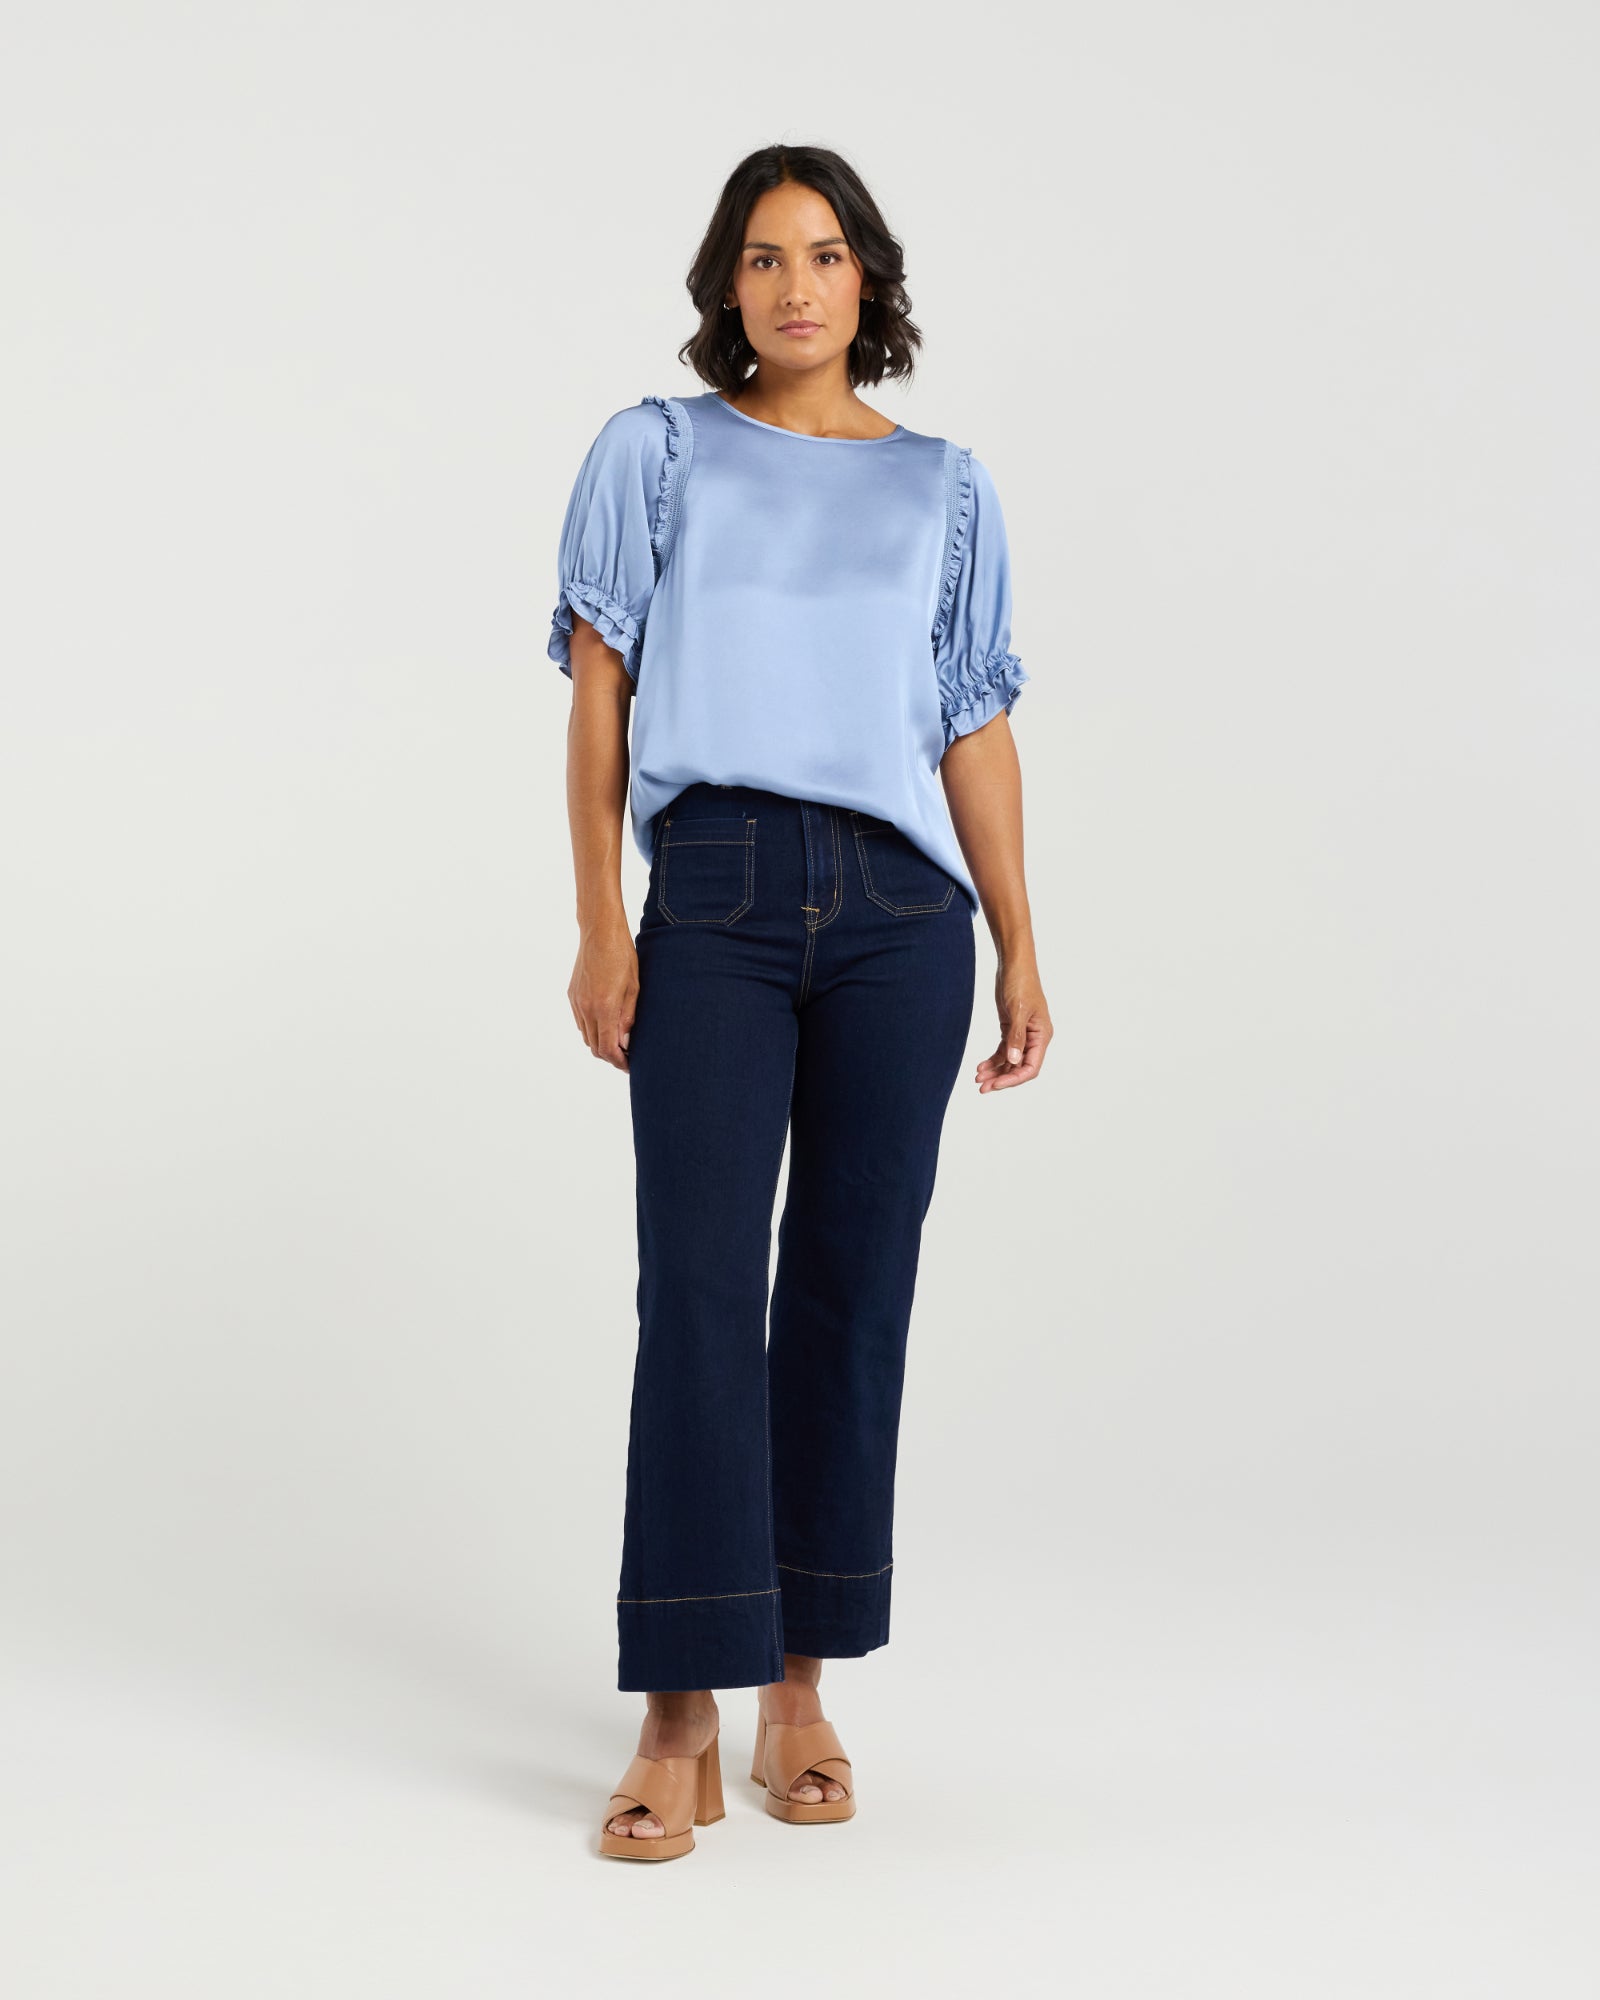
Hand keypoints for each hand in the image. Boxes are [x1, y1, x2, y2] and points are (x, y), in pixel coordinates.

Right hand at [568, 918, 637, 1071]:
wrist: (599, 932)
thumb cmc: (622, 955)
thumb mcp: (634, 987)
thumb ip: (628, 1017)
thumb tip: (625, 1042)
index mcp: (604, 1007)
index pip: (608, 1048)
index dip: (619, 1061)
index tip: (630, 1065)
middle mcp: (586, 1008)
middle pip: (595, 1047)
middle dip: (611, 1056)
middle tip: (627, 1056)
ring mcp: (576, 1002)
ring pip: (586, 1036)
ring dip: (600, 1044)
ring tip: (618, 1042)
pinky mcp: (572, 995)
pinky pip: (580, 1022)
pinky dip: (592, 1030)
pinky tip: (605, 1024)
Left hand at [975, 958, 1051, 1091]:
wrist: (1013, 964)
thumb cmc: (1020, 983)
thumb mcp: (1017, 1010)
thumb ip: (1015, 1037)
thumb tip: (1013, 1061)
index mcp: (1042, 1036)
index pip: (1031, 1067)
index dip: (1014, 1079)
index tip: (995, 1084)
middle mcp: (1034, 1038)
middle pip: (1019, 1068)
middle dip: (1002, 1079)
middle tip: (982, 1087)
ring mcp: (1023, 1035)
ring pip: (1010, 1061)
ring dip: (995, 1071)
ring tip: (978, 1079)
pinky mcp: (1011, 1029)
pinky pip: (1003, 1051)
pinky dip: (993, 1060)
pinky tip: (981, 1067)